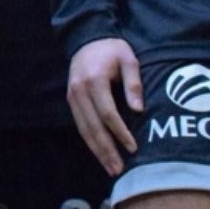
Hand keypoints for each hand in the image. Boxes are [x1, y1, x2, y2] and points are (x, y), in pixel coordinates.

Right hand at [66, 37, 142, 175]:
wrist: (86, 40)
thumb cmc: (112, 50)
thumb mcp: (128, 60)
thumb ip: (134, 84)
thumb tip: (138, 110)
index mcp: (94, 80)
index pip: (107, 113)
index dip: (120, 133)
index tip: (133, 148)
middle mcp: (79, 91)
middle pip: (93, 126)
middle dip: (106, 150)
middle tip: (119, 169)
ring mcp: (72, 96)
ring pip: (84, 129)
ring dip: (97, 150)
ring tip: (110, 168)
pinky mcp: (71, 101)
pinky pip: (80, 125)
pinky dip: (90, 141)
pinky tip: (100, 153)